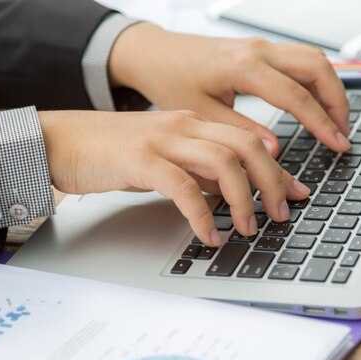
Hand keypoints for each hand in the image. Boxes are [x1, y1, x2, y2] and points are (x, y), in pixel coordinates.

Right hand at [38, 110, 309, 245]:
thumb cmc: (115, 153)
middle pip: (247, 146)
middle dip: (272, 182)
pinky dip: (203, 214)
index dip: (279, 171)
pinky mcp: (141, 160)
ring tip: (248, 228)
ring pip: (223, 162)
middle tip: (279, 214)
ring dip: (243, 199)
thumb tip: (236, 194)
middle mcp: (186, 126)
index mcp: (196, 124)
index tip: (298, 194)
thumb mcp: (169, 160)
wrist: (62, 141)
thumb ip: (202, 172)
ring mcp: (164, 140)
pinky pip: (184, 187)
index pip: (251, 142)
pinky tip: (210, 235)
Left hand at [108, 23, 350, 156]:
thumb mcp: (203, 114)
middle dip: (338, 101)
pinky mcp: (261, 49)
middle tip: (342, 134)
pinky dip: (316, 81)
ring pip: (313, 59)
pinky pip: (300, 59)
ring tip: (334, 122)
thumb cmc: (171, 79)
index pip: (297, 95)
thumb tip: (274, 152)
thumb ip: (242, 132)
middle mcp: (258, 50)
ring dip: (331, 88)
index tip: (338, 144)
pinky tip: (316, 104)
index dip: (322, 123)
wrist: (154, 53)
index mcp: (243, 66)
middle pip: (317, 66)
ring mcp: (262, 46)